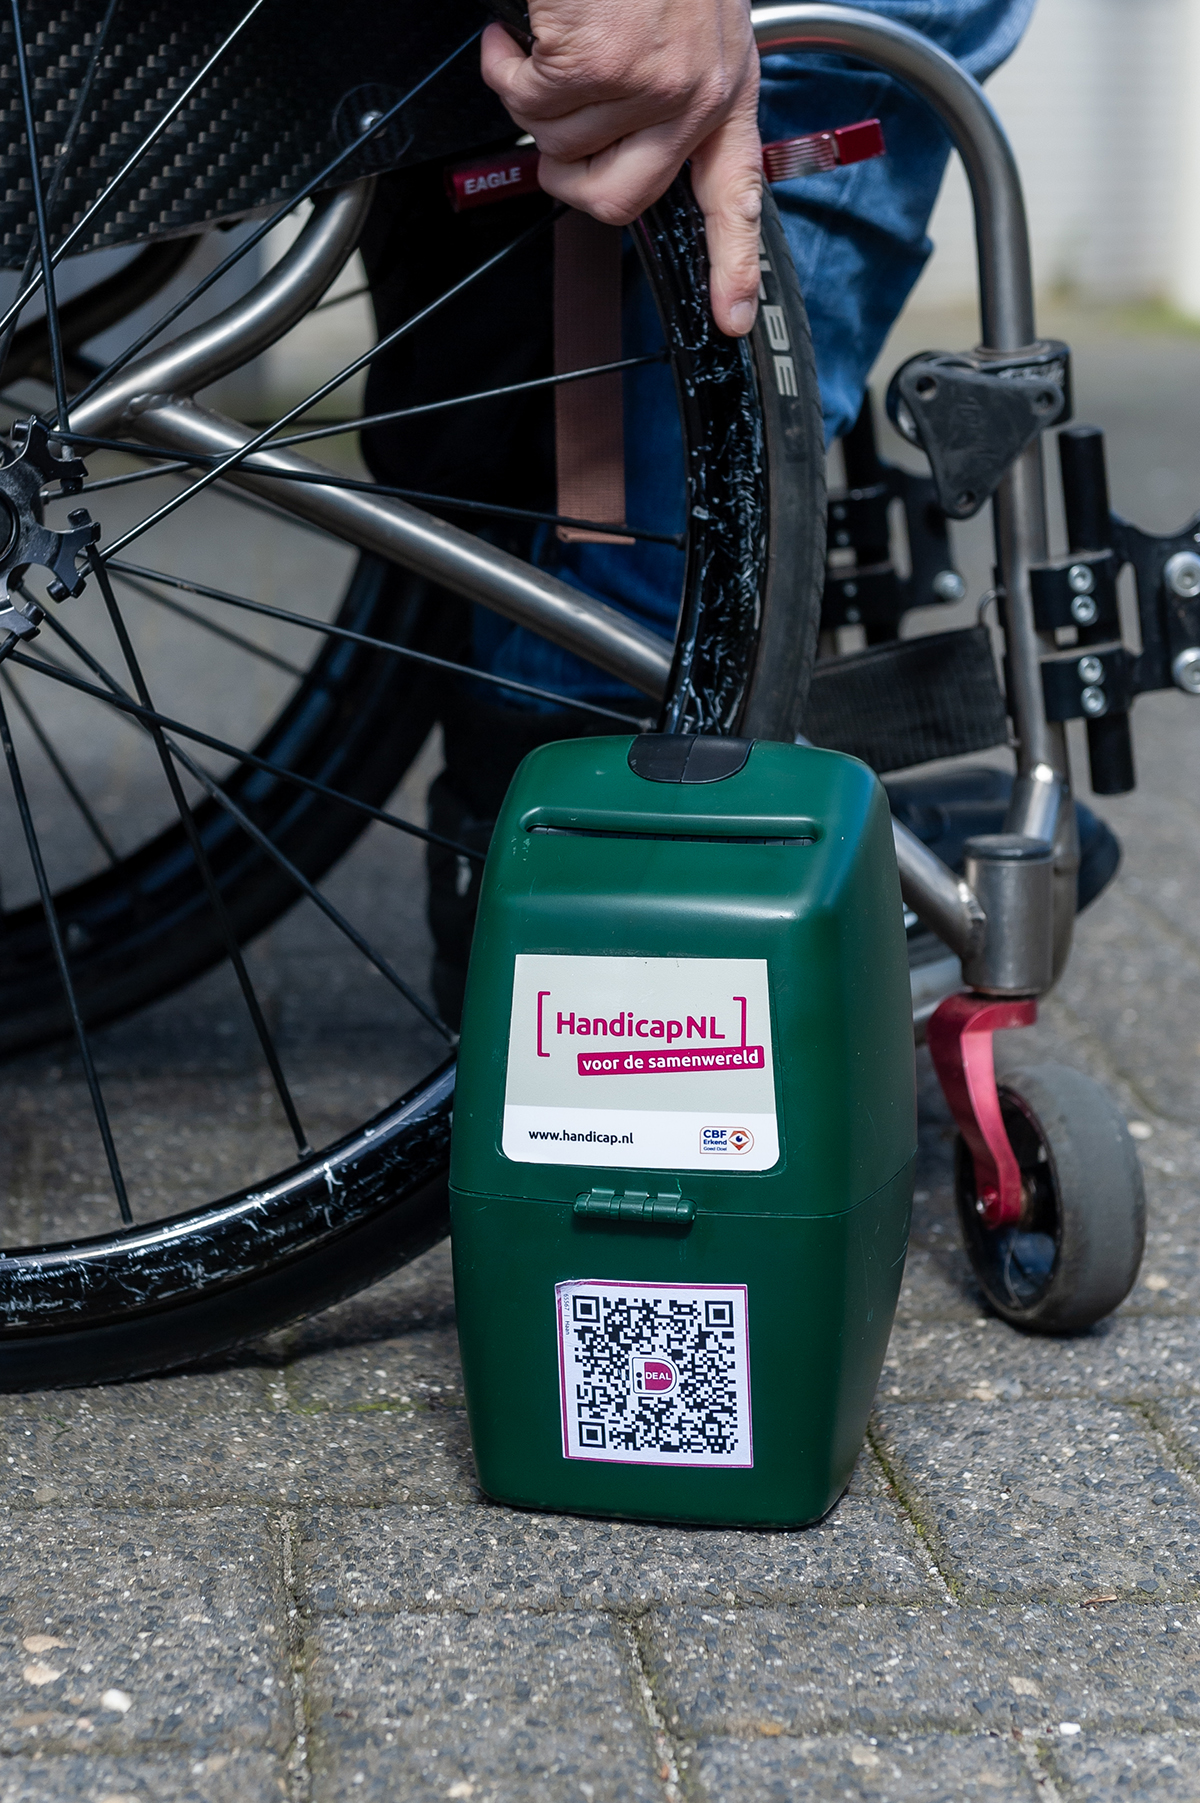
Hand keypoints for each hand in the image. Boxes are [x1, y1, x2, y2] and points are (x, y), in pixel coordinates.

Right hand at [481, 0, 761, 336]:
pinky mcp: (598, 64)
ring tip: (538, 38)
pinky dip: (506, 60)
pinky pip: (527, 101)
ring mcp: (649, 83)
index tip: (728, 317)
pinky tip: (522, 23)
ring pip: (559, 147)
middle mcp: (695, 92)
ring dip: (529, 94)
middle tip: (546, 126)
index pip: (735, 193)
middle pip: (619, 201)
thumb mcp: (688, 17)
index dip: (732, 264)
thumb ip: (666, 85)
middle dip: (563, 176)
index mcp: (723, 85)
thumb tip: (611, 139)